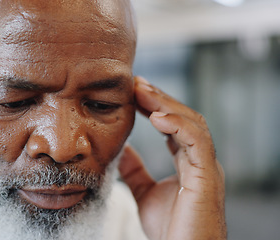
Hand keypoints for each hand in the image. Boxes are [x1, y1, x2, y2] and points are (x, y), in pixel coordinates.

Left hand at [119, 76, 225, 239]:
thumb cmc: (170, 230)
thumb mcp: (145, 193)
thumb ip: (136, 171)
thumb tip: (121, 150)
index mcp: (188, 163)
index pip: (173, 125)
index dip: (154, 106)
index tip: (133, 91)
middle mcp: (200, 161)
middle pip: (184, 118)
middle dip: (159, 98)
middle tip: (136, 82)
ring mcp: (206, 168)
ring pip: (193, 124)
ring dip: (166, 104)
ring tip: (142, 91)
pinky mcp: (207, 177)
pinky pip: (197, 143)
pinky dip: (179, 125)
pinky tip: (157, 116)